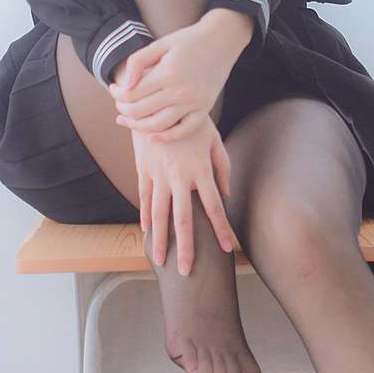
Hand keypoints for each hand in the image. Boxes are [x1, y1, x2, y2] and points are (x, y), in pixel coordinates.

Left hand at [110, 15, 244, 141]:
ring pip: (158, 125)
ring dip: (137, 126)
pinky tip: (152, 137)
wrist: (221, 40)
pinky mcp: (205, 108)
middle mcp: (180, 91)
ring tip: (127, 120)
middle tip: (118, 104)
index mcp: (167, 73)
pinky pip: (184, 130)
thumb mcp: (161, 44)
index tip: (113, 89)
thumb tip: (126, 84)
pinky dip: (167, 137)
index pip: (132, 94)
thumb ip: (139, 61)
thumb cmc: (188, 40)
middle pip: (141, 111)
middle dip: (123, 109)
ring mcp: (194, 102)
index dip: (117, 94)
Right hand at [132, 115, 236, 274]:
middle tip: (186, 272)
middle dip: (186, 248)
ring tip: (160, 260)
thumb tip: (225, 193)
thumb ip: (222, 167)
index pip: (214, 208)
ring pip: (160, 214)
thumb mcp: (214, 140)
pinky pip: (145, 197)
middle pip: (183, 220)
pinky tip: (147, 232)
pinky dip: (146, 216)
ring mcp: (158, 174)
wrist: (159, 100)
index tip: (229, 249)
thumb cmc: (191, 120)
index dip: (222, 229)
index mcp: (200, 171)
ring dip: (160, 240)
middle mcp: (179, 177)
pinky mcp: (144, 169)